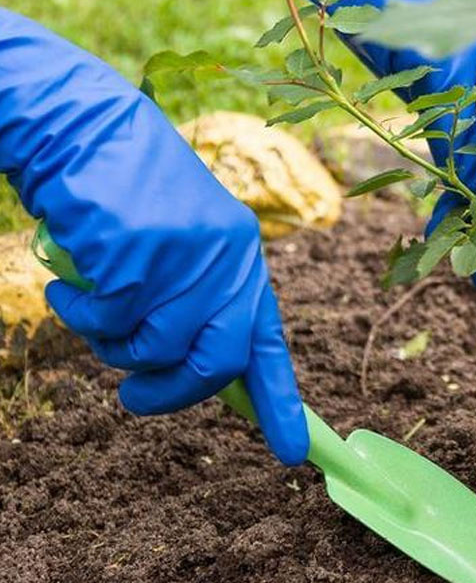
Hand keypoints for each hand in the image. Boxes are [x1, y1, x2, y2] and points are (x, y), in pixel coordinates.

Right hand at [0, 10, 308, 464]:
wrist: (88, 130)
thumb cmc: (129, 197)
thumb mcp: (181, 246)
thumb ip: (195, 299)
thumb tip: (196, 368)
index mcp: (242, 258)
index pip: (267, 340)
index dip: (279, 400)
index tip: (294, 452)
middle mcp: (227, 259)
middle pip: (214, 362)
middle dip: (170, 394)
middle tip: (134, 398)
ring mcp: (187, 256)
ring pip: (154, 348)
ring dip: (114, 346)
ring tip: (95, 311)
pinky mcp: (141, 253)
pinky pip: (110, 320)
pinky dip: (83, 314)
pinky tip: (73, 285)